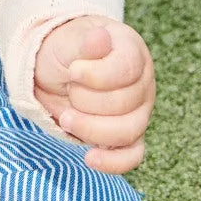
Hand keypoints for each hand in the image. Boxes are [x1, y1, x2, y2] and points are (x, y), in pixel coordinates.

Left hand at [32, 16, 154, 173]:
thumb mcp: (68, 40)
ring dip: (90, 129)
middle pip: (123, 104)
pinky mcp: (129, 137)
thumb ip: (85, 42)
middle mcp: (142, 83)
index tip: (73, 71)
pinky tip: (90, 158)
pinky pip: (132, 156)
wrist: (57, 70)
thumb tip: (100, 38)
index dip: (96, 76)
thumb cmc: (66, 51)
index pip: (126, 69)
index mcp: (132, 52)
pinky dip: (112, 162)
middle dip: (85, 100)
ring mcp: (139, 112)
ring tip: (66, 118)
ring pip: (127, 132)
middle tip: (68, 88)